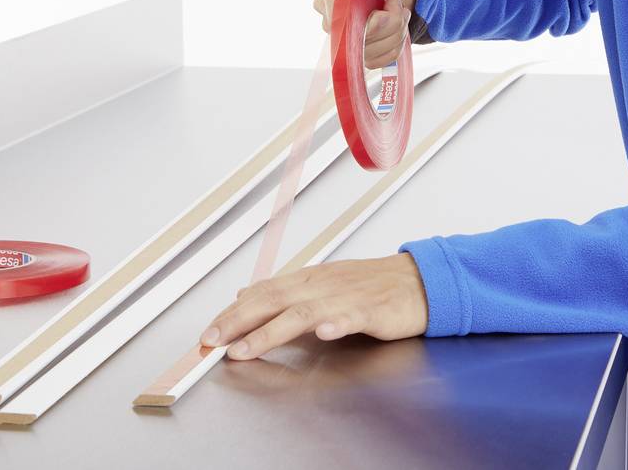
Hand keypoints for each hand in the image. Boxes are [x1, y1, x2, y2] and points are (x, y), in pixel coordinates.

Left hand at [199, 253, 430, 359]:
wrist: (420, 281)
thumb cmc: (372, 286)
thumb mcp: (322, 284)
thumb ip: (284, 291)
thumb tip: (245, 294)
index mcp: (309, 280)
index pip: (262, 293)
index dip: (232, 312)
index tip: (208, 332)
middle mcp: (322, 285)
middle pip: (273, 300)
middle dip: (238, 321)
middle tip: (212, 341)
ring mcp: (347, 297)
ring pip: (303, 312)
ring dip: (271, 330)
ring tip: (246, 348)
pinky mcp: (373, 310)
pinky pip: (353, 316)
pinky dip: (337, 323)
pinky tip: (325, 333)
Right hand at [314, 0, 421, 68]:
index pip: (340, 17)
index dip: (370, 19)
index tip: (392, 1)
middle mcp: (331, 12)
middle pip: (353, 38)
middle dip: (388, 25)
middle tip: (399, 6)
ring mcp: (343, 32)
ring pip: (366, 52)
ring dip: (394, 35)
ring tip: (401, 13)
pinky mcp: (356, 48)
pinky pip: (373, 61)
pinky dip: (393, 47)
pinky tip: (398, 28)